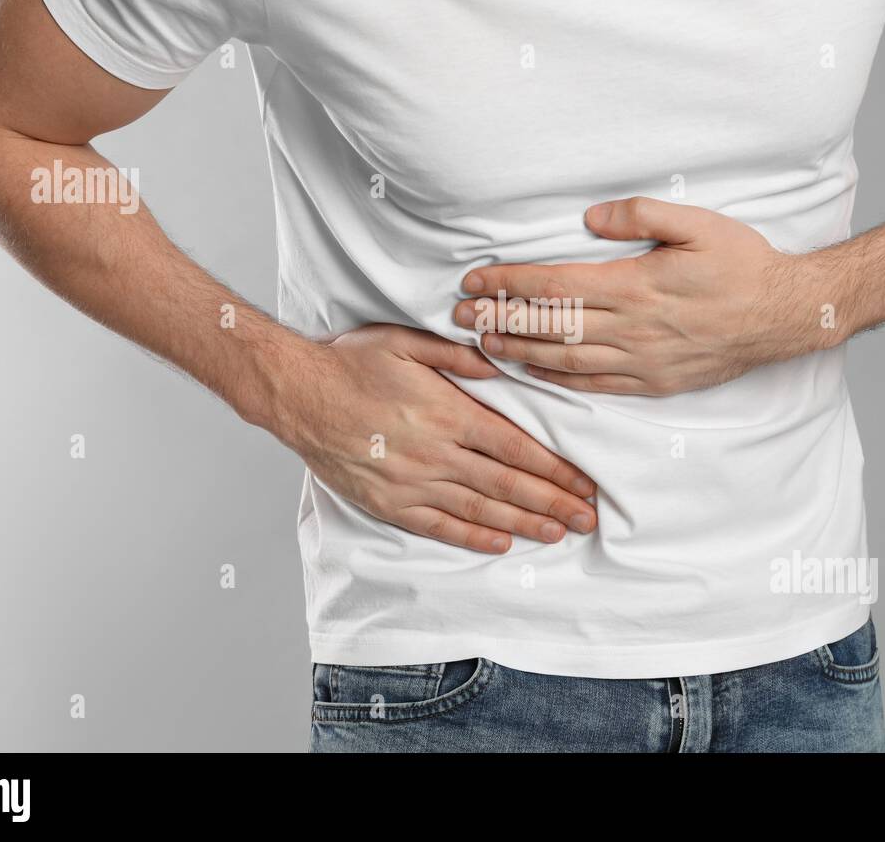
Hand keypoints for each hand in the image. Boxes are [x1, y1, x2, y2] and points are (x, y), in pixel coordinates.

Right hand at [262, 324, 596, 552]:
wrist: (297, 395)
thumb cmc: (352, 364)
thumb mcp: (407, 341)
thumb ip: (458, 355)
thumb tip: (502, 365)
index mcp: (447, 413)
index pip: (515, 449)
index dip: (555, 470)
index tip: (584, 483)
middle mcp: (435, 454)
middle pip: (508, 485)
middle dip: (554, 503)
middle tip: (587, 517)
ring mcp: (412, 483)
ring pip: (480, 511)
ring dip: (524, 524)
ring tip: (558, 533)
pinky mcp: (389, 504)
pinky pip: (440, 527)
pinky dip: (474, 538)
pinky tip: (501, 543)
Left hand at [453, 197, 833, 395]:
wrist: (784, 314)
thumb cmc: (742, 263)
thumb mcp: (697, 223)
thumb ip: (641, 215)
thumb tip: (589, 220)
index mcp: (636, 284)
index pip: (555, 286)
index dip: (508, 284)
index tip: (474, 280)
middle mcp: (633, 327)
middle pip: (550, 326)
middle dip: (498, 319)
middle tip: (457, 316)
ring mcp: (643, 360)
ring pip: (565, 360)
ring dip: (519, 352)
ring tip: (482, 344)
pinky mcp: (655, 383)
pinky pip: (595, 385)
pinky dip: (558, 380)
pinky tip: (532, 373)